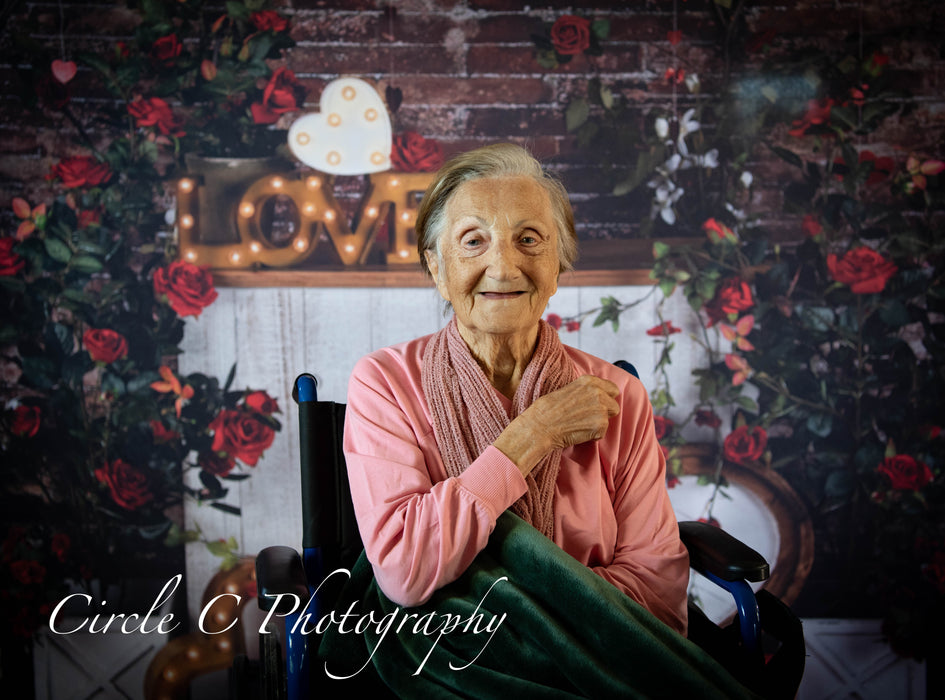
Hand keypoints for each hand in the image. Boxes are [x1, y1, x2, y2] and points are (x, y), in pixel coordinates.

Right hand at [494, 375, 619, 475]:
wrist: (541, 425)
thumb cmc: (548, 409)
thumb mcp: (569, 389)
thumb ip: (586, 391)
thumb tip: (597, 396)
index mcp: (590, 381)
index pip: (612, 389)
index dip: (606, 398)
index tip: (598, 404)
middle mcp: (598, 392)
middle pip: (614, 405)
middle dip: (605, 412)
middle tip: (587, 417)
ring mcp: (601, 408)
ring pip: (609, 420)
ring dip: (598, 424)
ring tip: (580, 424)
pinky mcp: (601, 425)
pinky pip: (602, 433)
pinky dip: (593, 435)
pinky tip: (578, 432)